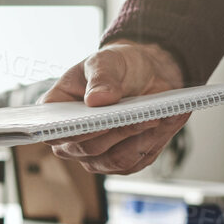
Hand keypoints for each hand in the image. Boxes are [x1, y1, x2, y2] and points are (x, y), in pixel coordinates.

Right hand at [41, 41, 187, 173]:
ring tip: (161, 117)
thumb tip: (96, 100)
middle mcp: (70, 139)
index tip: (101, 123)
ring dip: (141, 140)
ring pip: (115, 160)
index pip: (55, 132)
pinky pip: (137, 161)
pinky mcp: (120, 162)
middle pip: (89, 148)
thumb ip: (100, 78)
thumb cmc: (116, 66)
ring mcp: (94, 155)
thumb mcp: (106, 60)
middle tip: (145, 115)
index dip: (75, 133)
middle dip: (120, 132)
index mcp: (55, 112)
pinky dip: (156, 141)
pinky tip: (169, 120)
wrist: (144, 73)